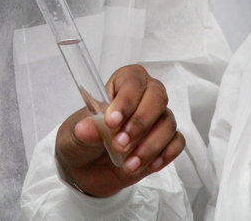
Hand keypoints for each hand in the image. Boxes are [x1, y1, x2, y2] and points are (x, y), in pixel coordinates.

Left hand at [55, 64, 184, 197]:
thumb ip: (84, 131)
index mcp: (121, 84)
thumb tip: (88, 128)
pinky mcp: (164, 142)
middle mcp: (143, 97)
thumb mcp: (74, 135)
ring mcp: (156, 120)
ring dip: (150, 145)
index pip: (133, 81)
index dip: (126, 100)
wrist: (85, 169)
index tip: (111, 121)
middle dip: (140, 123)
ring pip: (168, 123)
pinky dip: (164, 154)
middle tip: (120, 144)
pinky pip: (177, 142)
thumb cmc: (81, 140)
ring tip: (129, 163)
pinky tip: (148, 165)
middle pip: (158, 98)